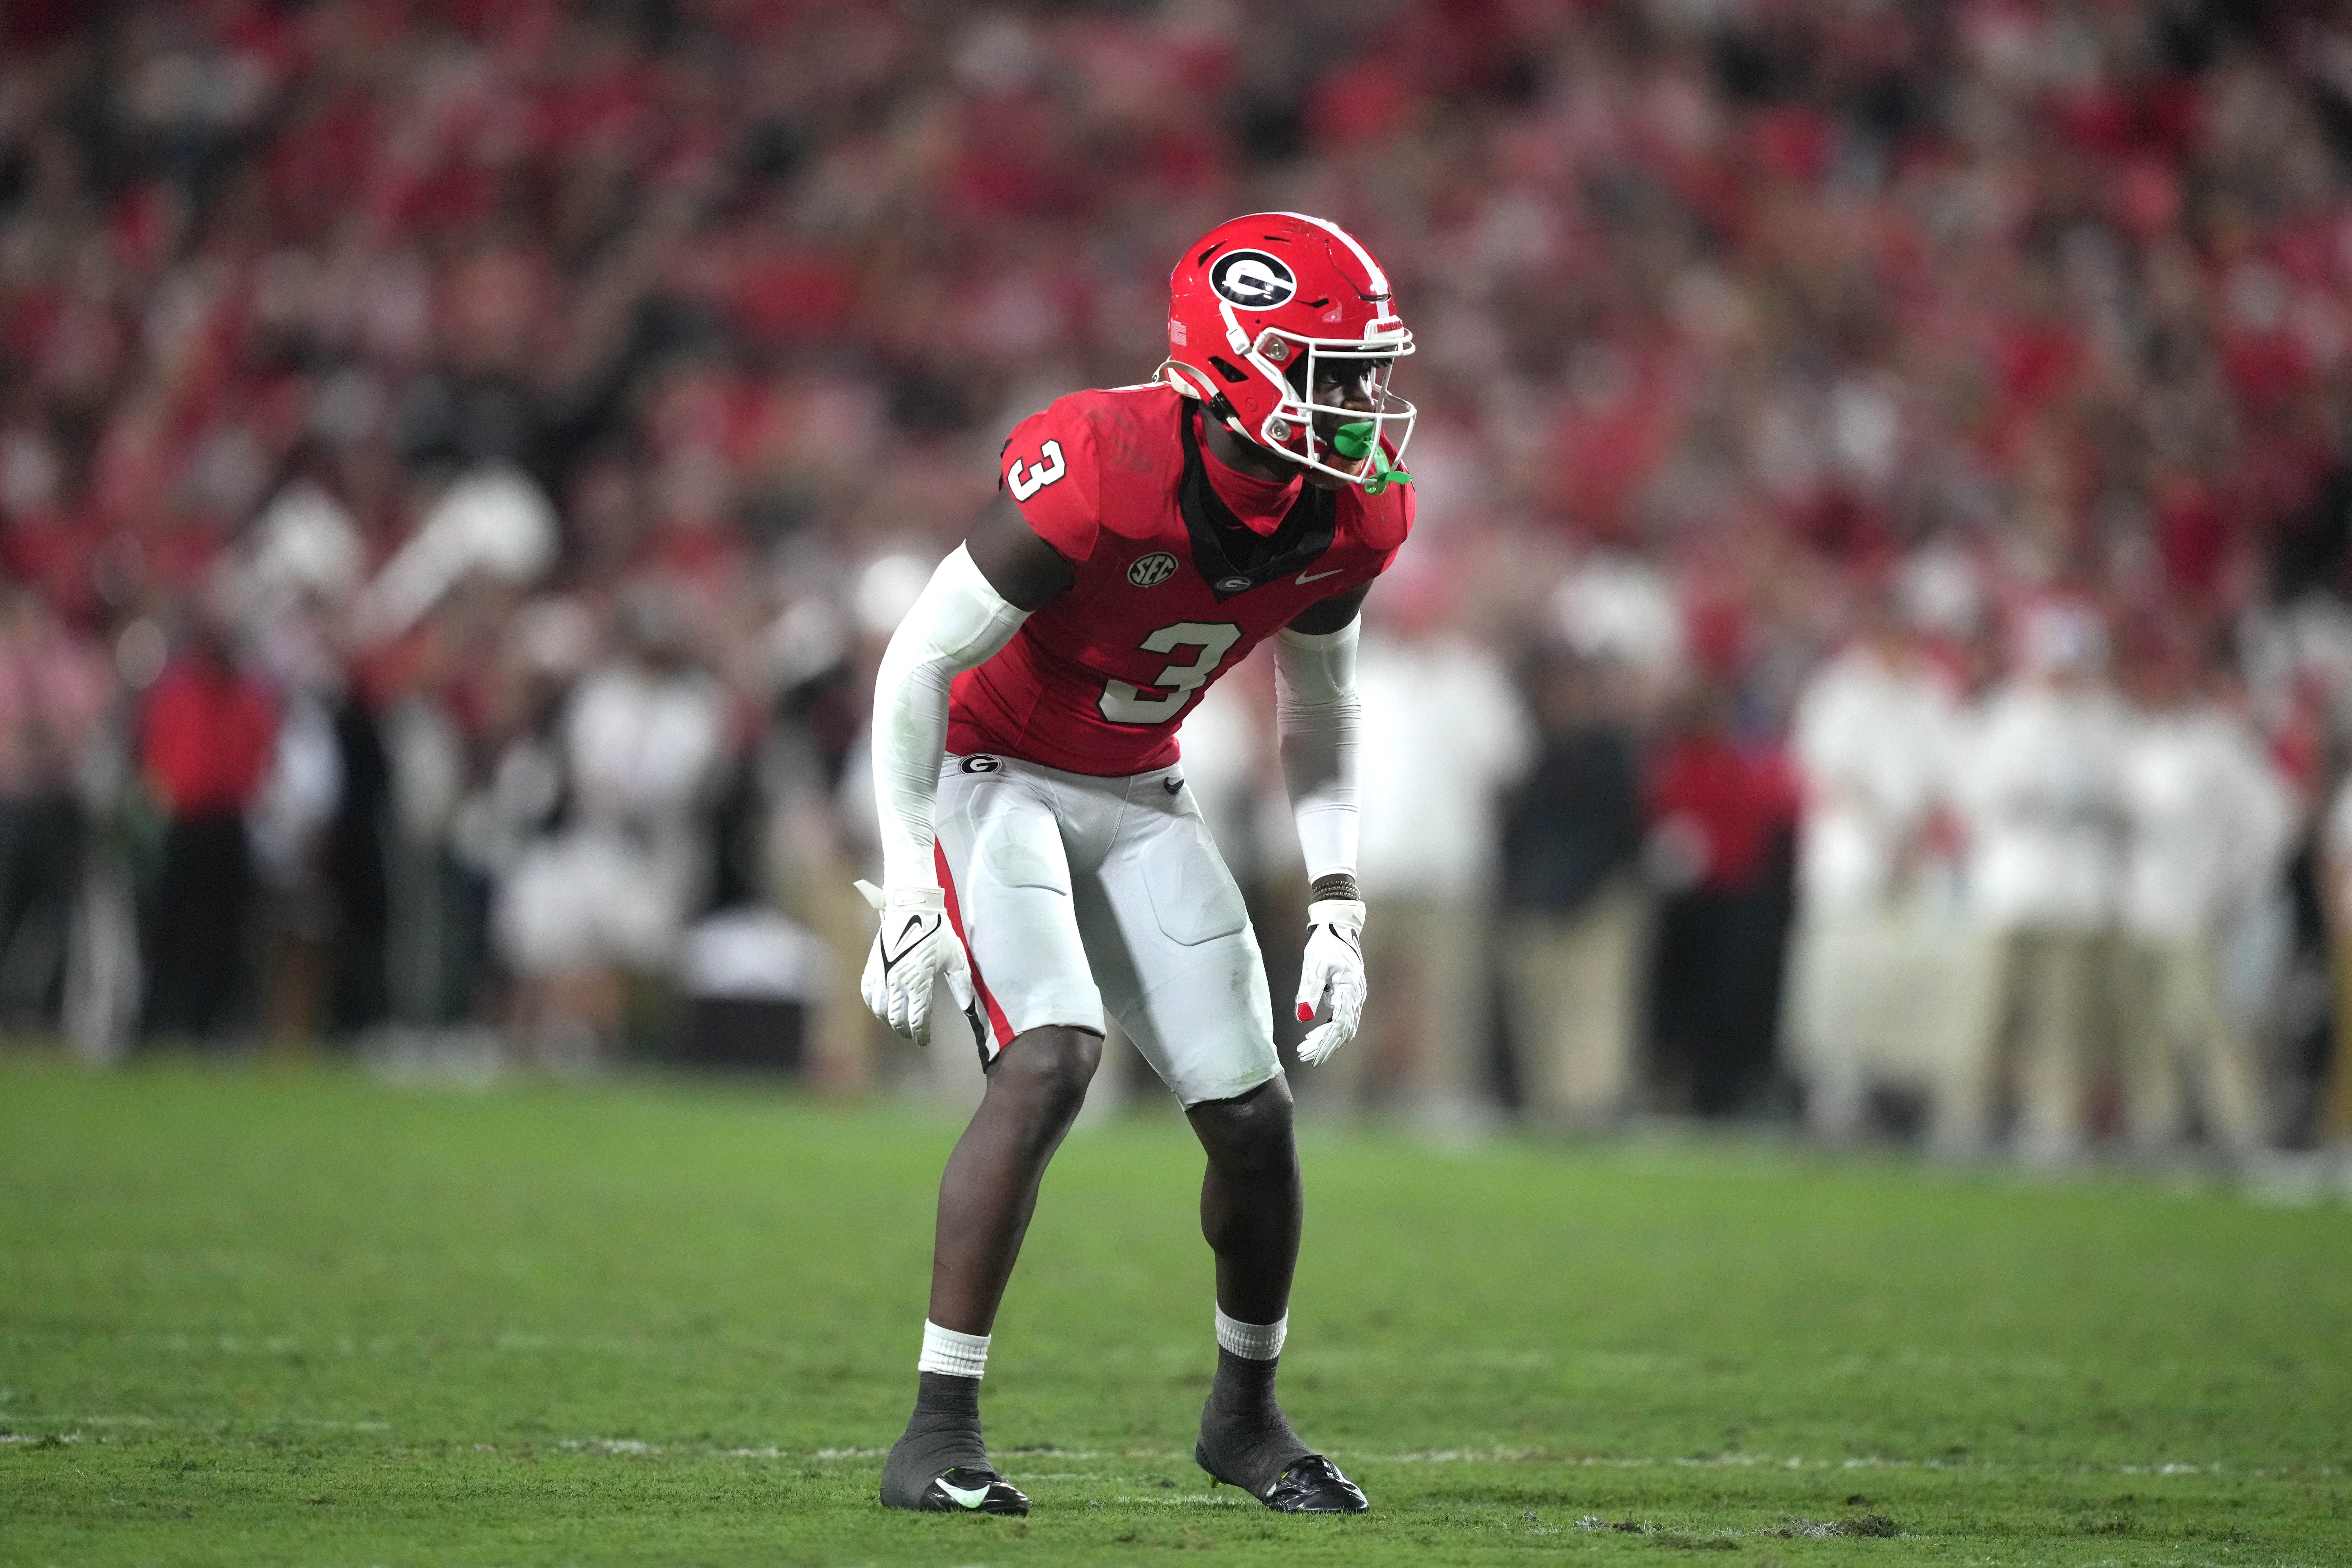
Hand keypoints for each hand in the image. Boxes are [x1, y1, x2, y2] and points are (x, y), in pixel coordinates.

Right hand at [855, 880, 975, 1046]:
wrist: (912, 907)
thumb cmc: (937, 932)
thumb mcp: (956, 959)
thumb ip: (962, 987)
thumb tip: (970, 1009)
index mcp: (919, 984)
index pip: (917, 1020)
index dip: (921, 1034)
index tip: (925, 1040)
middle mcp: (897, 984)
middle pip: (897, 1019)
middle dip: (905, 1030)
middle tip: (912, 1033)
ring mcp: (882, 975)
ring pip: (880, 1009)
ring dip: (889, 1020)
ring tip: (898, 1023)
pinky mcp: (872, 966)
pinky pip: (867, 993)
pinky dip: (873, 1004)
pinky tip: (880, 1007)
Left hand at [1293, 897, 1365, 1065]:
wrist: (1336, 926)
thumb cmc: (1325, 944)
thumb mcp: (1314, 966)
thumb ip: (1309, 992)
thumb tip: (1303, 1018)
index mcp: (1350, 989)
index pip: (1339, 1024)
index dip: (1326, 1042)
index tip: (1312, 1055)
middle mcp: (1356, 995)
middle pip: (1342, 1029)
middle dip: (1324, 1045)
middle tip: (1304, 1054)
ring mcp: (1355, 995)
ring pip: (1343, 1026)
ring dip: (1326, 1039)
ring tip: (1306, 1048)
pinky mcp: (1349, 994)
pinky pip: (1343, 1017)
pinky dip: (1330, 1028)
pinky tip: (1316, 1035)